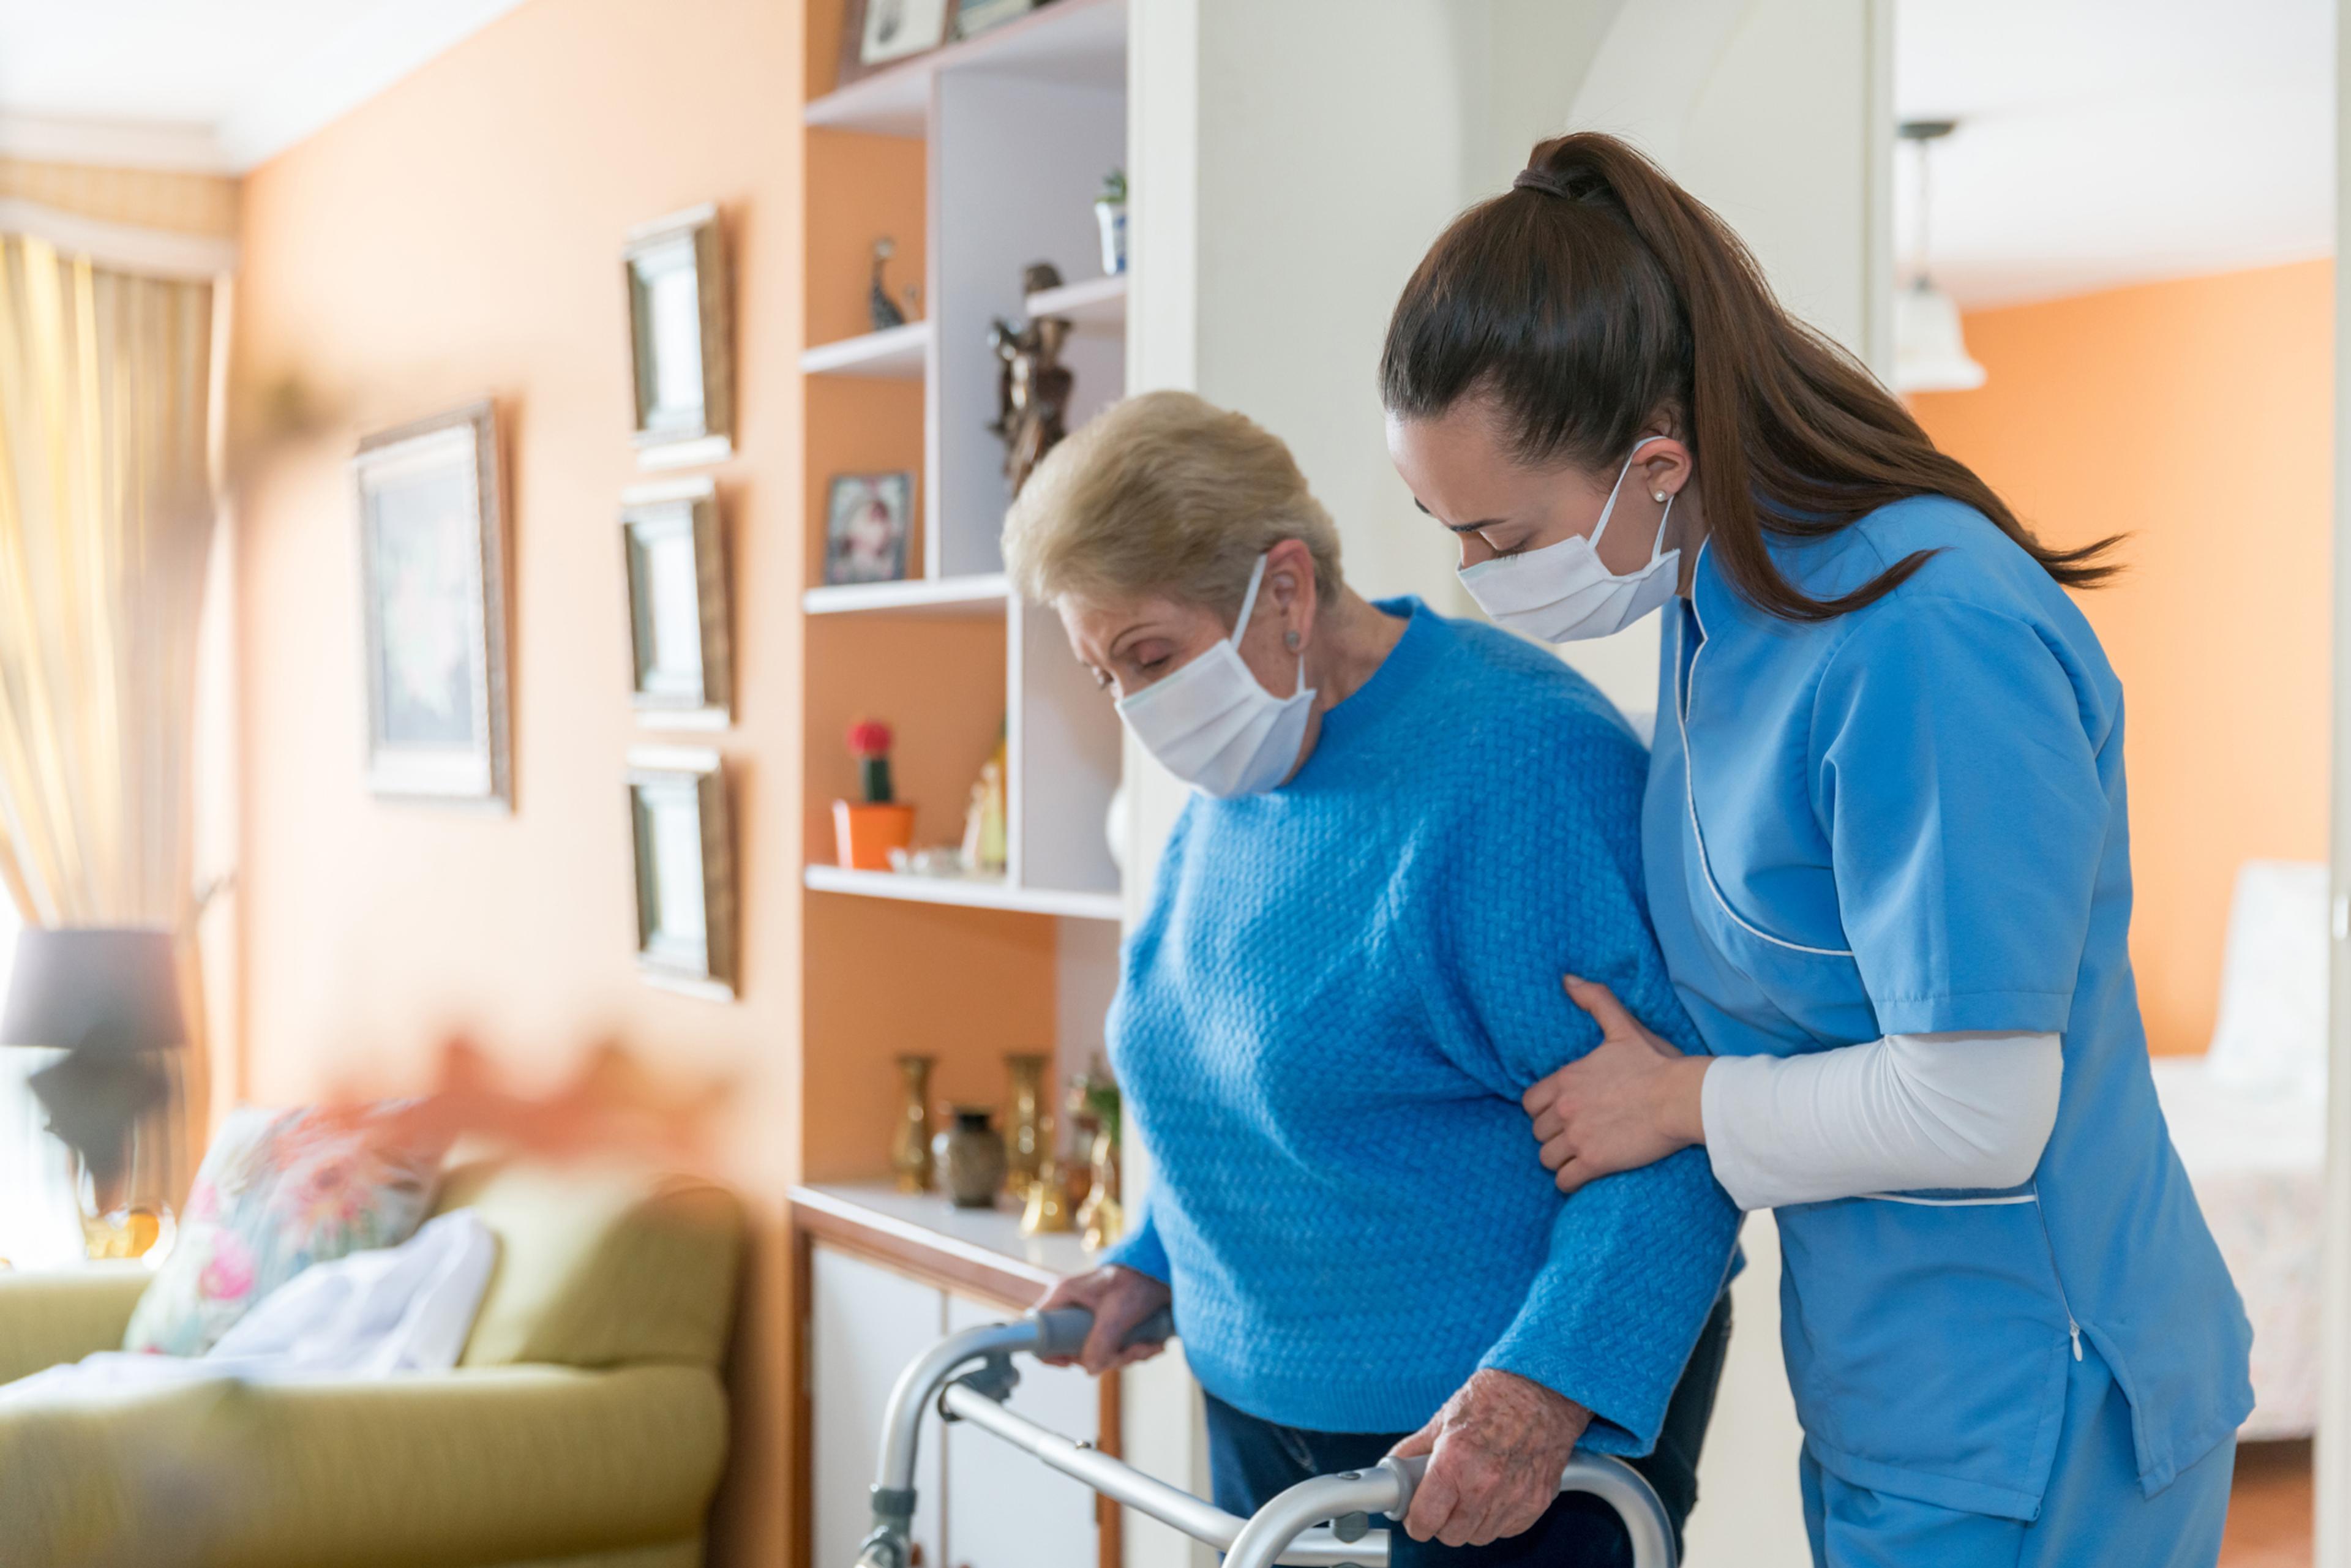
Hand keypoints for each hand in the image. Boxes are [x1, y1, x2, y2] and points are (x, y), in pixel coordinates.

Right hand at [1032, 1265, 1171, 1375]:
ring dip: (1127, 1355)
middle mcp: (1075, 1306)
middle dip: (1106, 1357)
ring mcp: (1094, 1316)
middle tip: (1127, 1353)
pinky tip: (1153, 1343)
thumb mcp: (1115, 1315)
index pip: (1040, 1328)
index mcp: (1064, 1295)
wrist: (1166, 1267)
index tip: (1072, 1362)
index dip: (1049, 1351)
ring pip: (1100, 1351)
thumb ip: (1100, 1343)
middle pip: (1075, 1348)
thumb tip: (1090, 1370)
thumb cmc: (1137, 1282)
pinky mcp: (1112, 1322)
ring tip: (1148, 1345)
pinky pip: (1116, 1347)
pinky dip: (1135, 1350)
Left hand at [1388, 1370, 1591, 1547]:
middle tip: (1442, 1503)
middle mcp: (1485, 1484)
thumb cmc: (1496, 1396)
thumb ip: (1416, 1448)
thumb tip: (1395, 1467)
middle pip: (1452, 1535)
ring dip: (1469, 1522)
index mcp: (1455, 1460)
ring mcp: (1514, 1496)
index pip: (1425, 1519)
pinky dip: (1497, 1519)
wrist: (1542, 1388)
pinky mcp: (1536, 1502)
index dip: (1415, 1521)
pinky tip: (1494, 1494)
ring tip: (1470, 1493)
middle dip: (1441, 1522)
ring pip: (1480, 1536)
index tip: (1415, 1516)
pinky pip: (1507, 1529)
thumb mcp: (1445, 1416)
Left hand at [1525, 975, 1710, 1193]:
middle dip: (1551, 1136)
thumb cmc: (1656, 1064)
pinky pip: (1564, 1181)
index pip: (1529, 1103)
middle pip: (1537, 1133)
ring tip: (1578, 1157)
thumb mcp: (1623, 1027)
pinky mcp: (1594, 1162)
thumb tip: (1567, 979)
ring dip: (1560, 1160)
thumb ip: (1594, 1001)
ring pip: (1547, 1159)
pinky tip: (1584, 1176)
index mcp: (1566, 1079)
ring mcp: (1577, 1137)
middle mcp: (1564, 1109)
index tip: (1560, 1113)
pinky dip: (1570, 1181)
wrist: (1683, 1098)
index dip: (1542, 1110)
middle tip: (1573, 1136)